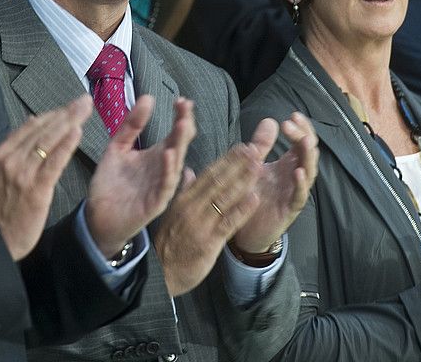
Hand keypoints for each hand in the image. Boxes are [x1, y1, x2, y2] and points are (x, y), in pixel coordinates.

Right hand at [0, 96, 89, 260]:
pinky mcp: (36, 188)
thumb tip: (32, 120)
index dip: (53, 114)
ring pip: (49, 141)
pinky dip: (66, 145)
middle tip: (84, 100)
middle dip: (66, 112)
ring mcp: (23, 173)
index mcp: (2, 153)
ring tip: (85, 109)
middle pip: (42, 129)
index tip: (70, 106)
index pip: (31, 126)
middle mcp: (11, 159)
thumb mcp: (1, 172)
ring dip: (69, 122)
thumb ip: (16, 148)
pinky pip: (54, 162)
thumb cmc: (2, 207)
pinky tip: (77, 132)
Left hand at [85, 96, 195, 257]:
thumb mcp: (117, 148)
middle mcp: (163, 170)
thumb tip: (148, 98)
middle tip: (186, 108)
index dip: (180, 117)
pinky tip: (167, 155)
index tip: (181, 100)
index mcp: (156, 156)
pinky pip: (165, 186)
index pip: (174, 133)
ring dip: (179, 145)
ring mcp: (161, 186)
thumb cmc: (111, 184)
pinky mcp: (155, 203)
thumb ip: (131, 125)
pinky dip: (168, 171)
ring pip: (176, 163)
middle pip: (179, 145)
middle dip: (184, 126)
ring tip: (182, 125)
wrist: (97, 218)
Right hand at [153, 141, 264, 295]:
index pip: (208, 174)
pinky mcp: (209, 242)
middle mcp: (192, 207)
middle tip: (255, 149)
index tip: (243, 147)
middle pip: (218, 181)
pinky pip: (228, 223)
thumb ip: (184, 190)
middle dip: (238, 165)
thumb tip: (191, 171)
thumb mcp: (172, 213)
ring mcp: (201, 224)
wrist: (162, 273)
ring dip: (243, 181)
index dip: (227, 160)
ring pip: (224, 198)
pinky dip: (242, 210)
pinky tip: (255, 199)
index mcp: (184, 199)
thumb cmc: (169, 242)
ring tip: (258, 166)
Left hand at [232, 113, 317, 254]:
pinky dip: (301, 184)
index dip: (301, 127)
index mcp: (287, 164)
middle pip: (307, 152)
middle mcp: (295, 176)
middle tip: (291, 124)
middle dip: (303, 135)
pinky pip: (299, 196)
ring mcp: (295, 192)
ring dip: (307, 156)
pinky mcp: (290, 209)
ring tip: (304, 141)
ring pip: (308, 172)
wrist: (245, 229)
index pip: (301, 141)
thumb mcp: (254, 167)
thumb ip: (261, 145)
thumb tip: (269, 120)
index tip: (292, 115)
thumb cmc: (253, 196)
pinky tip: (298, 173)